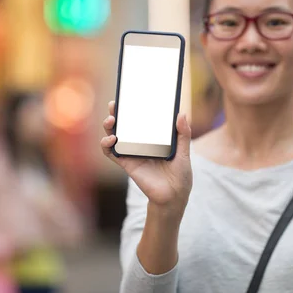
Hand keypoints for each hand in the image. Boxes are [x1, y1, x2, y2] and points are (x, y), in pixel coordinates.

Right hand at [101, 101, 192, 216]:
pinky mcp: (127, 163)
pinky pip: (111, 153)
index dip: (133, 108)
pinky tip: (112, 139)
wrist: (174, 196)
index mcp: (153, 138)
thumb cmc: (181, 175)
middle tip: (114, 105)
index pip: (141, 119)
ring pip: (114, 136)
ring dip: (108, 127)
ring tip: (111, 121)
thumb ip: (183, 134)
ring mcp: (132, 153)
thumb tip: (182, 113)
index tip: (129, 96)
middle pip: (124, 125)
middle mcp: (140, 143)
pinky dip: (107, 145)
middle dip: (116, 113)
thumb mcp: (185, 152)